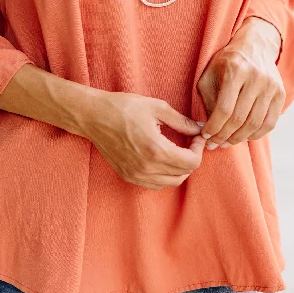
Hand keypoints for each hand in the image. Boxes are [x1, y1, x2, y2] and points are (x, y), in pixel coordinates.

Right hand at [81, 91, 206, 190]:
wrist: (93, 116)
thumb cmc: (123, 107)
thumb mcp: (156, 107)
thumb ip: (181, 121)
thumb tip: (200, 129)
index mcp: (156, 149)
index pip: (192, 162)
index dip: (199, 149)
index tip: (197, 136)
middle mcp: (147, 167)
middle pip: (184, 173)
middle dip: (192, 157)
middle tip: (190, 141)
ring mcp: (136, 174)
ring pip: (171, 182)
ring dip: (180, 169)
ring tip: (178, 150)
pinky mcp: (128, 176)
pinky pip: (156, 184)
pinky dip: (166, 175)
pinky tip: (164, 159)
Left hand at [196, 16, 285, 147]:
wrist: (255, 46)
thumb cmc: (227, 62)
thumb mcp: (210, 73)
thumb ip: (208, 99)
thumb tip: (209, 128)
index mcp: (236, 70)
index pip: (224, 108)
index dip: (214, 127)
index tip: (205, 136)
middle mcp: (256, 77)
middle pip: (240, 118)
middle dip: (224, 136)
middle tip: (215, 144)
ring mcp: (271, 86)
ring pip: (255, 124)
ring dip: (239, 138)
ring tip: (227, 142)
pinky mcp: (281, 93)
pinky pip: (270, 123)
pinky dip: (256, 134)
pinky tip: (244, 136)